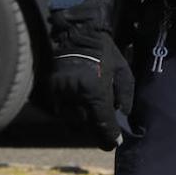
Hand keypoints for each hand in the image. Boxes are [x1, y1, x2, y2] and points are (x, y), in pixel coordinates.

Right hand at [48, 0, 133, 150]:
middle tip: (104, 133)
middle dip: (95, 132)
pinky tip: (78, 109)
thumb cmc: (102, 50)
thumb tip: (122, 114)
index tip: (113, 143)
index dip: (109, 137)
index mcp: (94, 90)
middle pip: (85, 127)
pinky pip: (60, 111)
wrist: (74, 31)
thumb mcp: (122, 69)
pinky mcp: (49, 90)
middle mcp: (74, 95)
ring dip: (81, 124)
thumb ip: (125, 95)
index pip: (101, 124)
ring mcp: (59, 93)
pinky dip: (69, 114)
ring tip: (91, 120)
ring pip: (70, 121)